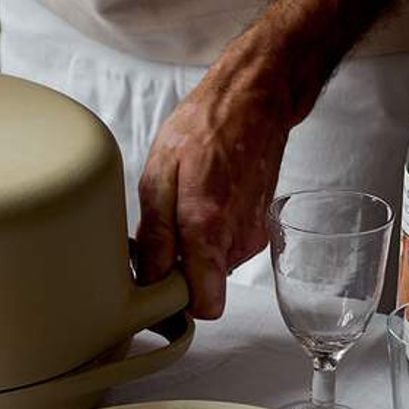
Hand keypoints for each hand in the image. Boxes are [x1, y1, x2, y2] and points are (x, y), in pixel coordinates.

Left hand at [134, 56, 291, 319]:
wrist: (254, 103)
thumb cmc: (205, 129)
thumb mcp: (160, 173)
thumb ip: (156, 234)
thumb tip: (150, 278)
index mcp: (208, 227)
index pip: (204, 304)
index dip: (175, 302)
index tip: (155, 285)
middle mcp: (237, 240)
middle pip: (203, 286)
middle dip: (178, 268)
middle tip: (163, 228)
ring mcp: (252, 236)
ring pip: (212, 267)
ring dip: (193, 248)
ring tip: (184, 206)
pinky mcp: (258, 230)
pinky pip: (224, 249)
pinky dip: (210, 235)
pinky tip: (203, 201)